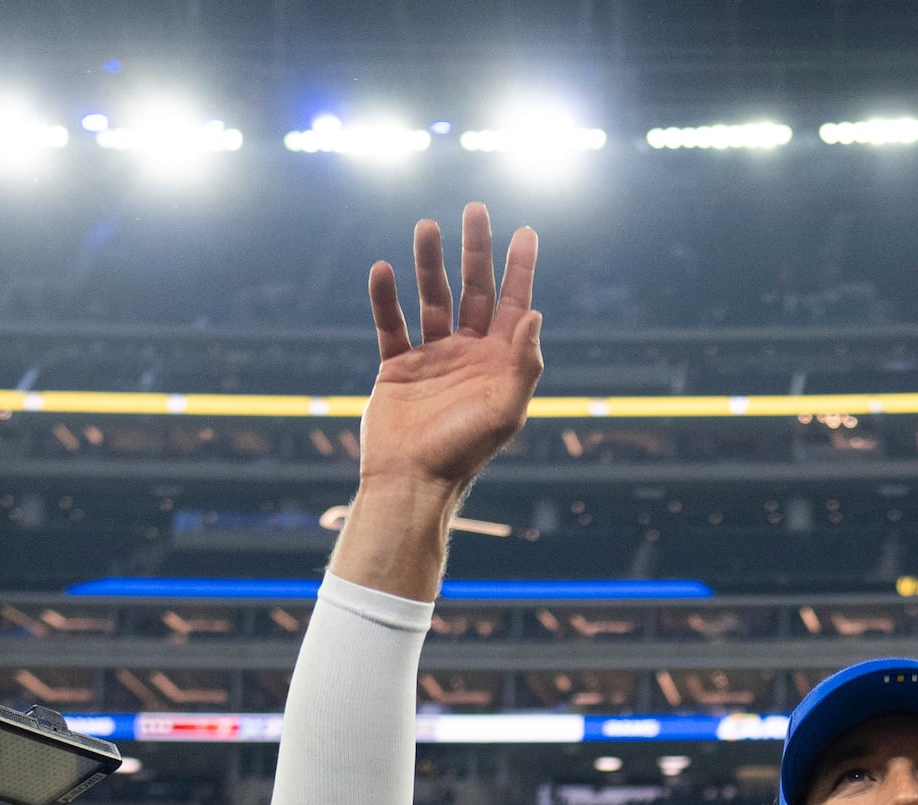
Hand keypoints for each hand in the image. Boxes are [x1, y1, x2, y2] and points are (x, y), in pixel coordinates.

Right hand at [359, 205, 543, 494]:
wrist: (412, 481)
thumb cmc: (463, 451)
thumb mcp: (505, 410)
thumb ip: (523, 363)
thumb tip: (534, 313)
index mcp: (499, 362)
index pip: (513, 304)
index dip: (519, 268)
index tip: (525, 231)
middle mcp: (468, 354)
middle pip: (474, 291)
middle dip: (475, 251)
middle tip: (475, 210)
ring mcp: (432, 359)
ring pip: (432, 299)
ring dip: (430, 263)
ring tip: (426, 226)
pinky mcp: (397, 367)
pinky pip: (391, 324)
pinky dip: (386, 298)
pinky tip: (383, 269)